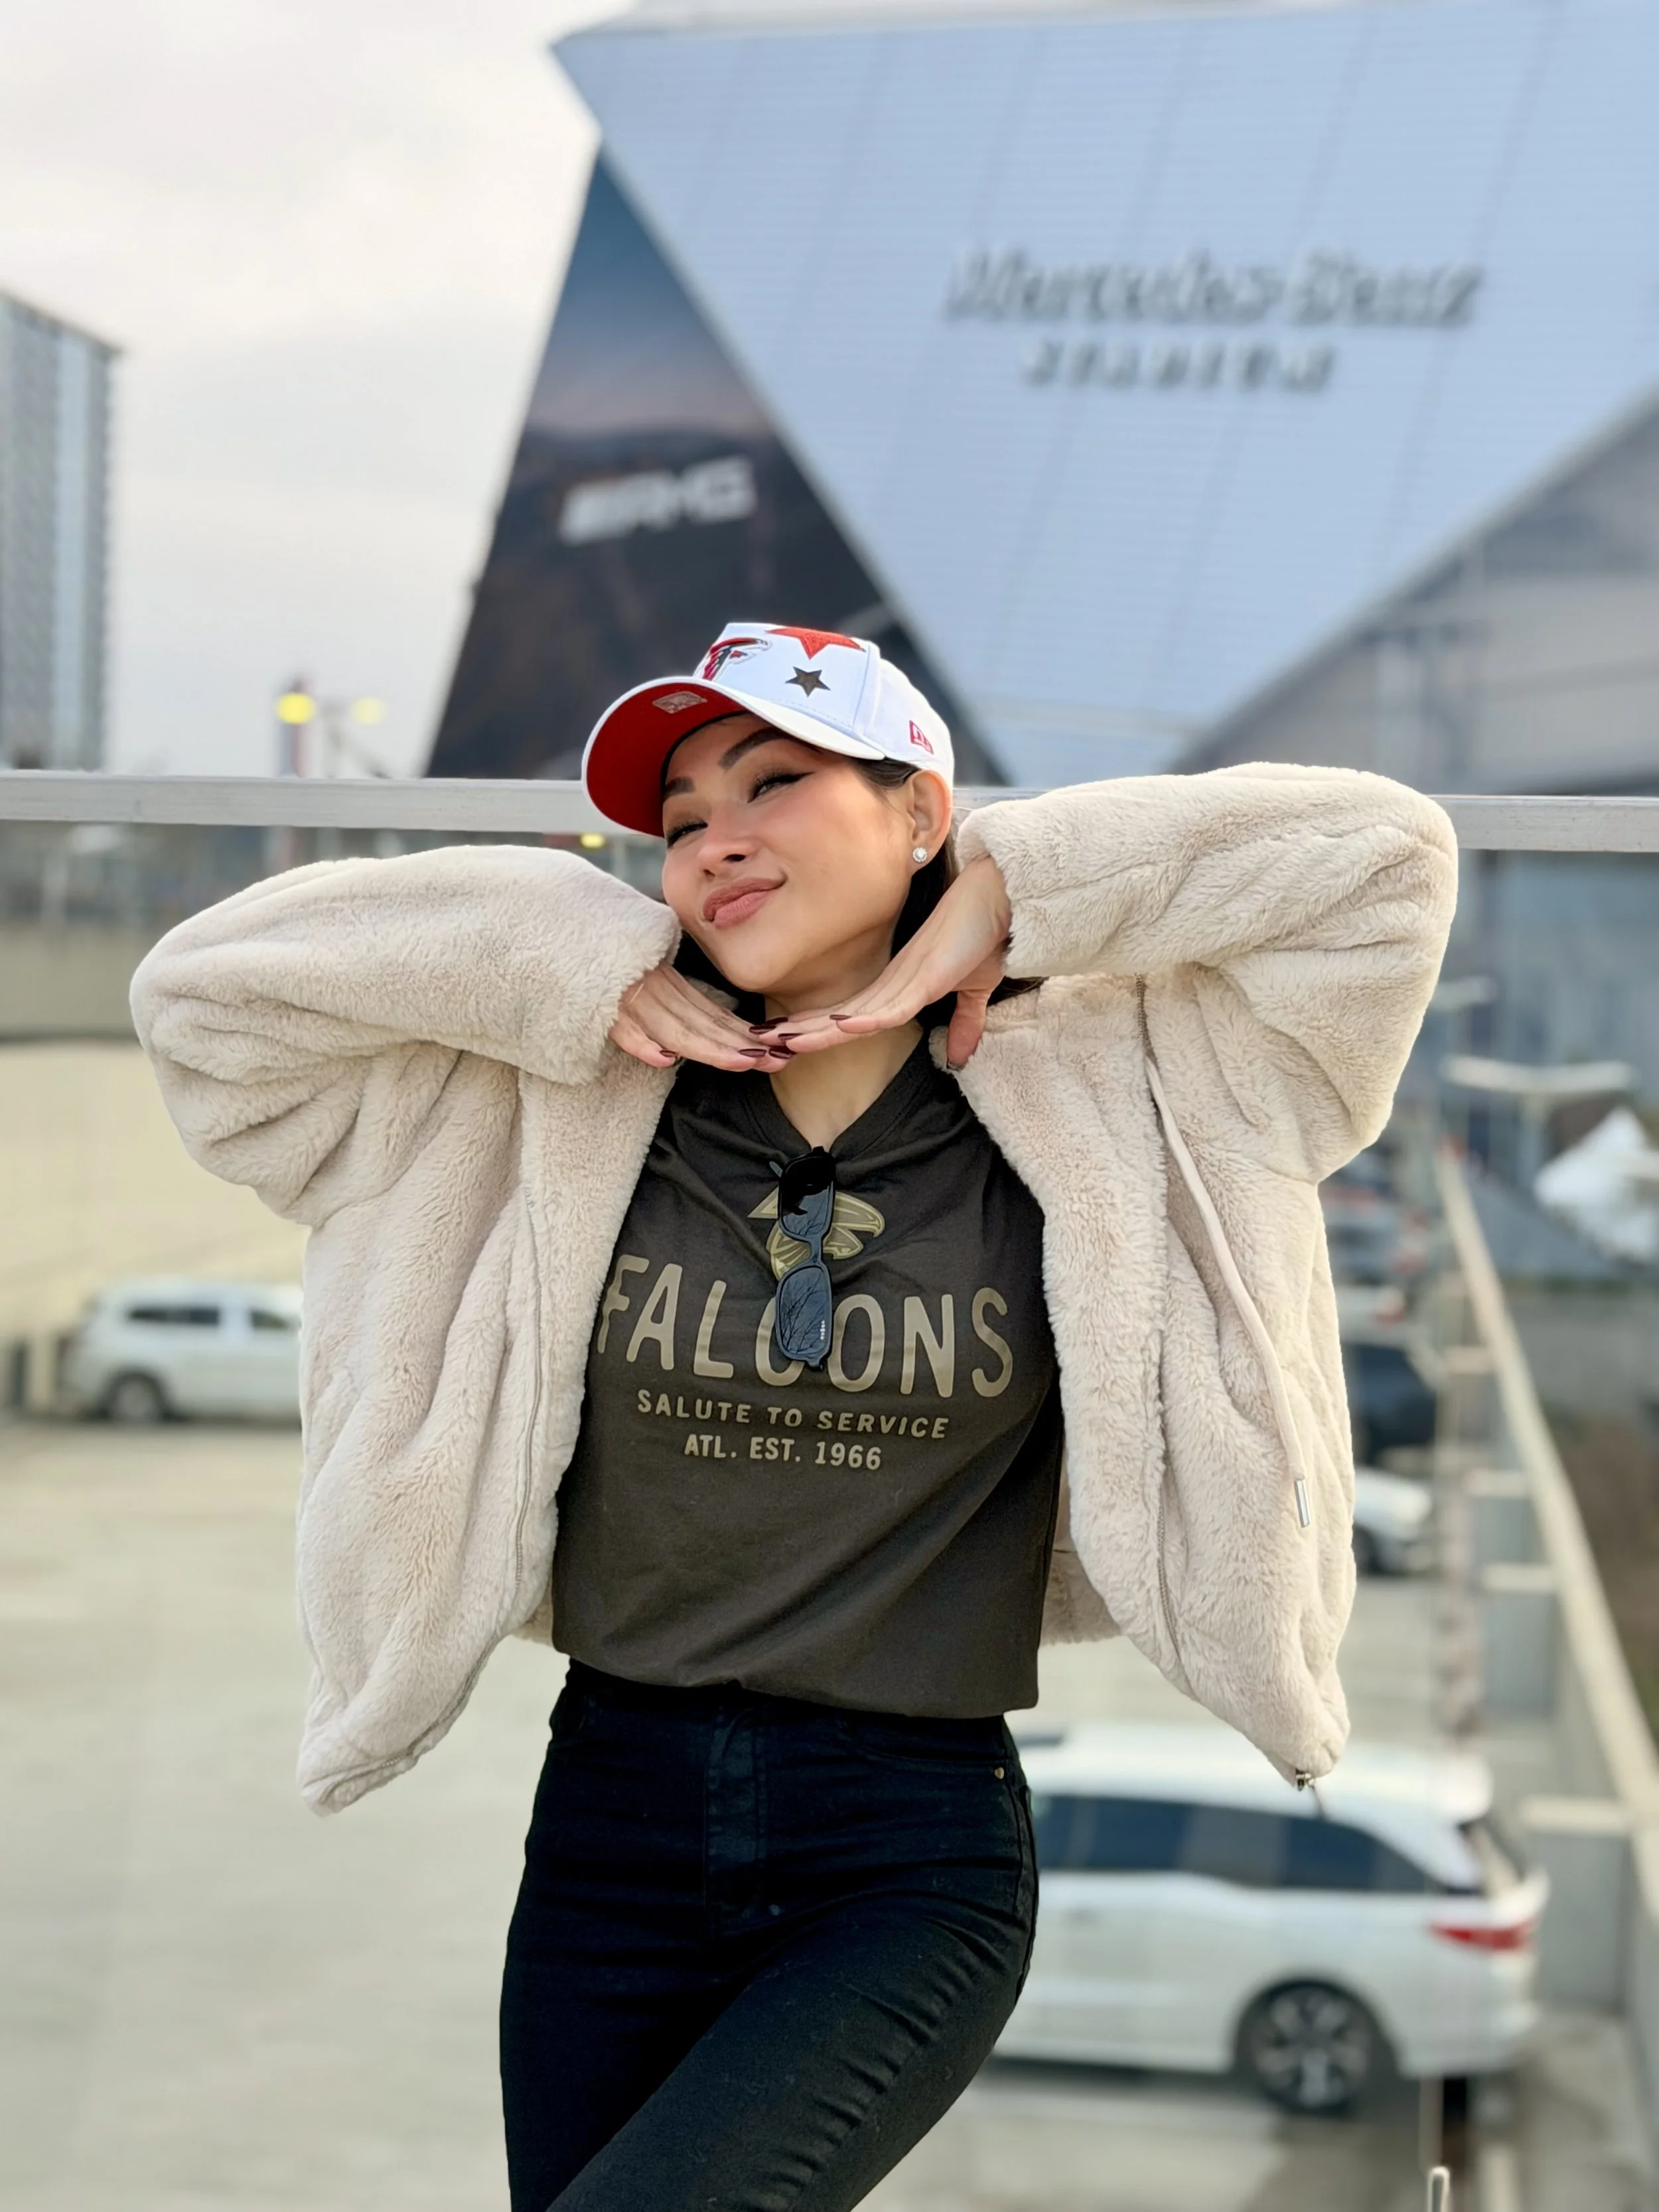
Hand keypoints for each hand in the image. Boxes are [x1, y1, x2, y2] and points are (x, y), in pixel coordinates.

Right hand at [609, 963, 792, 1071]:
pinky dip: (642, 1043)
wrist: (559, 935)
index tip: (774, 1050)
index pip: (710, 1012)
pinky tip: (664, 1060)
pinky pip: (622, 1028)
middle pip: (700, 1022)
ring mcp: (627, 999)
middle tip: (772, 1061)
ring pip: (672, 1026)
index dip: (742, 1033)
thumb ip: (671, 997)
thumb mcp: (644, 974)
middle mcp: (653, 989)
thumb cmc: (603, 958)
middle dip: (737, 1044)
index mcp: (667, 982)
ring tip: (739, 1062)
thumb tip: (699, 1032)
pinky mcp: (598, 1007)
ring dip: (706, 1047)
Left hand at [763, 855, 1012, 1069]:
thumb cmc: (987, 938)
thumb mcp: (974, 992)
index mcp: (900, 986)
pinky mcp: (928, 977)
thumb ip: (965, 1024)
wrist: (1003, 900)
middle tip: (759, 1041)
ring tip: (780, 1041)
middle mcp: (895, 982)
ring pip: (854, 1014)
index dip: (818, 1029)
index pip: (850, 1014)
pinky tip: (841, 1028)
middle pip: (840, 1015)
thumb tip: (960, 1059)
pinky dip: (867, 1018)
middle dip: (802, 1031)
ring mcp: (908, 979)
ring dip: (818, 1029)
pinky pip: (892, 1005)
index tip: (786, 1042)